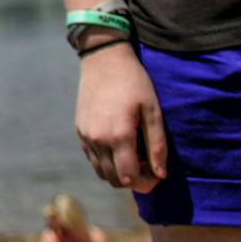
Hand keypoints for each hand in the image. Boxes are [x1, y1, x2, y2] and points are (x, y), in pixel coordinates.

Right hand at [74, 42, 166, 191]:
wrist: (103, 59)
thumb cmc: (133, 82)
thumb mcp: (152, 110)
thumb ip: (157, 145)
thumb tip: (161, 174)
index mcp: (119, 136)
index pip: (130, 178)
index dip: (146, 183)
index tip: (156, 173)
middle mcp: (98, 140)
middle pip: (115, 180)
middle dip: (133, 180)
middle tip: (147, 165)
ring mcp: (86, 136)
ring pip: (101, 172)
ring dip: (119, 172)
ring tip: (133, 156)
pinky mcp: (79, 130)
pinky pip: (92, 158)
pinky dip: (106, 162)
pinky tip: (118, 146)